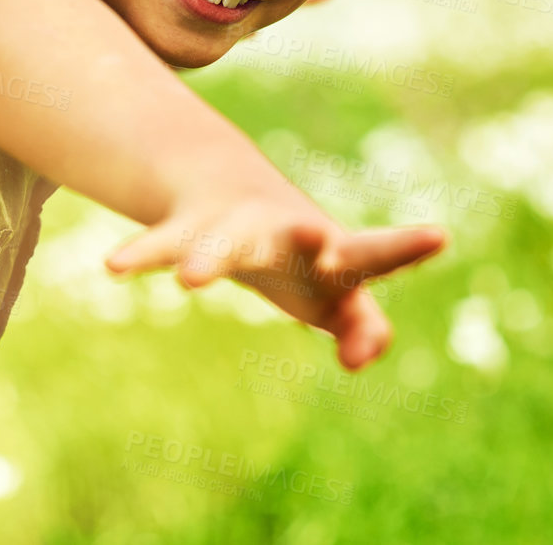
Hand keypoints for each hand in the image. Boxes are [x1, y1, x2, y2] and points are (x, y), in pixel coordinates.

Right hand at [105, 194, 446, 370]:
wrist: (233, 194)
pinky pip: (160, 244)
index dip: (403, 248)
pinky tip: (114, 267)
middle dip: (304, 236)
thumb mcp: (336, 297)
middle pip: (297, 233)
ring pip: (221, 243)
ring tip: (191, 282)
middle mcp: (284, 227)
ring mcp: (234, 225)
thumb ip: (361, 327)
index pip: (374, 252)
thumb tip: (361, 359)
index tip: (439, 236)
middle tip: (316, 236)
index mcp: (331, 248)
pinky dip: (141, 256)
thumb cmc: (302, 264)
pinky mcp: (187, 229)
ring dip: (208, 260)